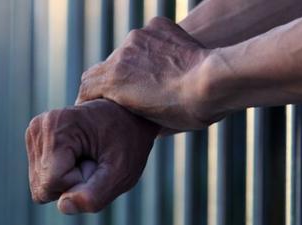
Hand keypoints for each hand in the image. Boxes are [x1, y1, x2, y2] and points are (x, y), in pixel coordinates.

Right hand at [25, 99, 158, 213]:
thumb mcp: (122, 171)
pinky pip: (42, 177)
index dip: (79, 183)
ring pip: (40, 184)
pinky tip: (79, 154)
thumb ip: (95, 195)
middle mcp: (39, 126)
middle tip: (94, 160)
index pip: (52, 183)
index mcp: (58, 126)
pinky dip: (62, 174)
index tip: (97, 162)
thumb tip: (64, 206)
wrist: (127, 115)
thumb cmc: (128, 140)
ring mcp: (35, 132)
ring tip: (88, 155)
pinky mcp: (35, 139)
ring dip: (68, 179)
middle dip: (72, 182)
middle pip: (42, 186)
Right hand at [75, 17, 224, 129]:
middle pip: (105, 67)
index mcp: (113, 81)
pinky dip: (152, 49)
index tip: (94, 104)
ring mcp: (139, 37)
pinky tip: (168, 61)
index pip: (86, 86)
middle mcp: (120, 54)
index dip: (88, 97)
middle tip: (130, 92)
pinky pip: (147, 37)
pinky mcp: (157, 26)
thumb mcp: (153, 124)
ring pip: (127, 51)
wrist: (214, 82)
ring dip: (134, 64)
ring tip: (156, 76)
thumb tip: (134, 117)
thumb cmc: (186, 111)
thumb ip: (134, 114)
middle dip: (113, 80)